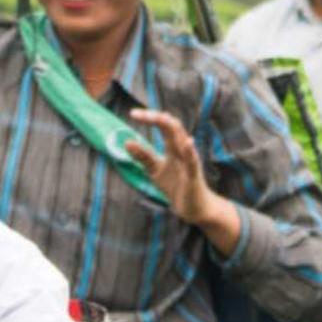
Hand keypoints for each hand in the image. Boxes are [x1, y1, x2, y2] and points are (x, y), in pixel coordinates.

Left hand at [127, 108, 239, 248]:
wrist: (193, 209)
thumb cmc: (176, 185)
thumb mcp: (155, 170)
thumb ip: (143, 156)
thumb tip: (126, 142)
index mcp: (173, 148)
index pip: (163, 127)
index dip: (149, 118)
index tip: (132, 113)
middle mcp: (182, 151)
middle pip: (172, 128)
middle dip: (156, 119)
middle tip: (135, 113)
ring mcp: (189, 162)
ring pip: (183, 141)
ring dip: (172, 129)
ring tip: (161, 117)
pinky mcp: (194, 177)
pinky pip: (193, 163)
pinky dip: (190, 152)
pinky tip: (188, 142)